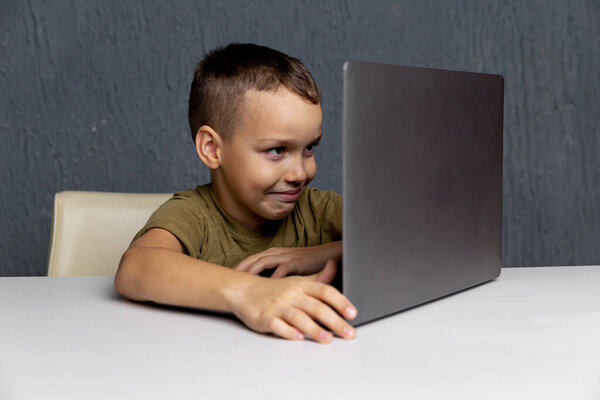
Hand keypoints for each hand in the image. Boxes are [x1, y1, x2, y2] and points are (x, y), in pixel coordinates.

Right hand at [231, 260, 356, 342]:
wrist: (243, 290)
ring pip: (299, 317)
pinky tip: (298, 338)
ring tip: (327, 339)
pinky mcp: (265, 317)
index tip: (353, 314)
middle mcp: (291, 295)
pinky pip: (277, 325)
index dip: (340, 302)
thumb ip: (319, 278)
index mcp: (302, 285)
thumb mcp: (298, 280)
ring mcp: (278, 306)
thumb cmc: (275, 288)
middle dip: (335, 321)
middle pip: (316, 307)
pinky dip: (288, 331)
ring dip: (314, 329)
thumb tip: (335, 265)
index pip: (325, 291)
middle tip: (349, 333)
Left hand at [235, 242, 340, 277]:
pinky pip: (281, 270)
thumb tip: (263, 284)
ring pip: (262, 263)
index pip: (252, 259)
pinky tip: (265, 288)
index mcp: (274, 253)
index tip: (228, 278)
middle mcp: (277, 252)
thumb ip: (277, 272)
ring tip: (240, 285)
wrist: (330, 255)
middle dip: (239, 270)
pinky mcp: (297, 262)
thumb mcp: (290, 267)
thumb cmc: (309, 263)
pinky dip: (272, 279)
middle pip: (252, 260)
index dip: (239, 268)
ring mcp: (286, 256)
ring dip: (251, 273)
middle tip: (227, 282)